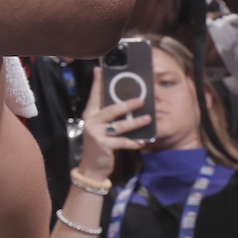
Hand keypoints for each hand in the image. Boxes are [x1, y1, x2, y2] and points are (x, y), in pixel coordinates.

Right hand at [75, 65, 148, 180]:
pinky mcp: (103, 145)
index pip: (94, 96)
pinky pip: (122, 142)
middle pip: (111, 110)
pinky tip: (142, 142)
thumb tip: (126, 104)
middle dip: (127, 104)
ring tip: (147, 119)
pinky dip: (133, 142)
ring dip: (135, 122)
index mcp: (90, 114)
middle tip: (141, 100)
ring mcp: (96, 133)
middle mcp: (91, 122)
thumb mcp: (101, 128)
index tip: (99, 69)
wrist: (91, 168)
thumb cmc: (99, 144)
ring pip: (119, 125)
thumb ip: (109, 117)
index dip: (97, 83)